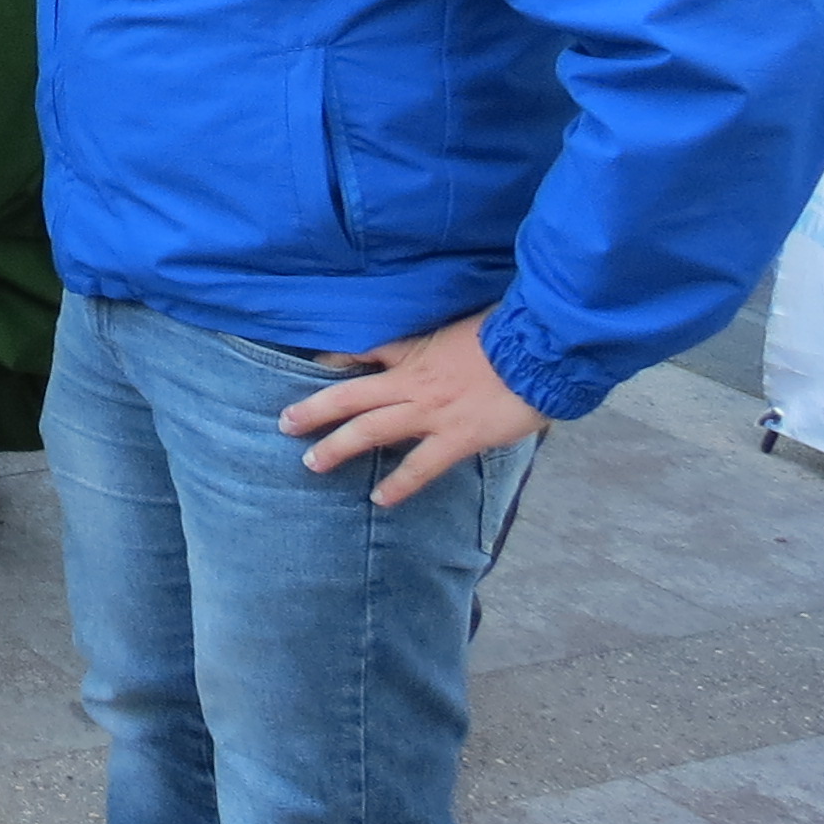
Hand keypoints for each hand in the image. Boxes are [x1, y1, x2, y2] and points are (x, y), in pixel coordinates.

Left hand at [281, 310, 551, 507]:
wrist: (538, 353)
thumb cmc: (507, 333)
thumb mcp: (460, 324)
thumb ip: (439, 339)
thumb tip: (436, 344)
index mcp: (414, 351)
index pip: (363, 352)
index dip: (334, 361)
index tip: (313, 369)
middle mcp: (412, 382)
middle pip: (350, 396)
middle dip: (314, 410)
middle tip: (284, 424)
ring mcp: (431, 411)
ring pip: (371, 430)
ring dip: (337, 447)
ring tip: (311, 463)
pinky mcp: (457, 437)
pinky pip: (420, 466)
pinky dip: (398, 484)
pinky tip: (379, 498)